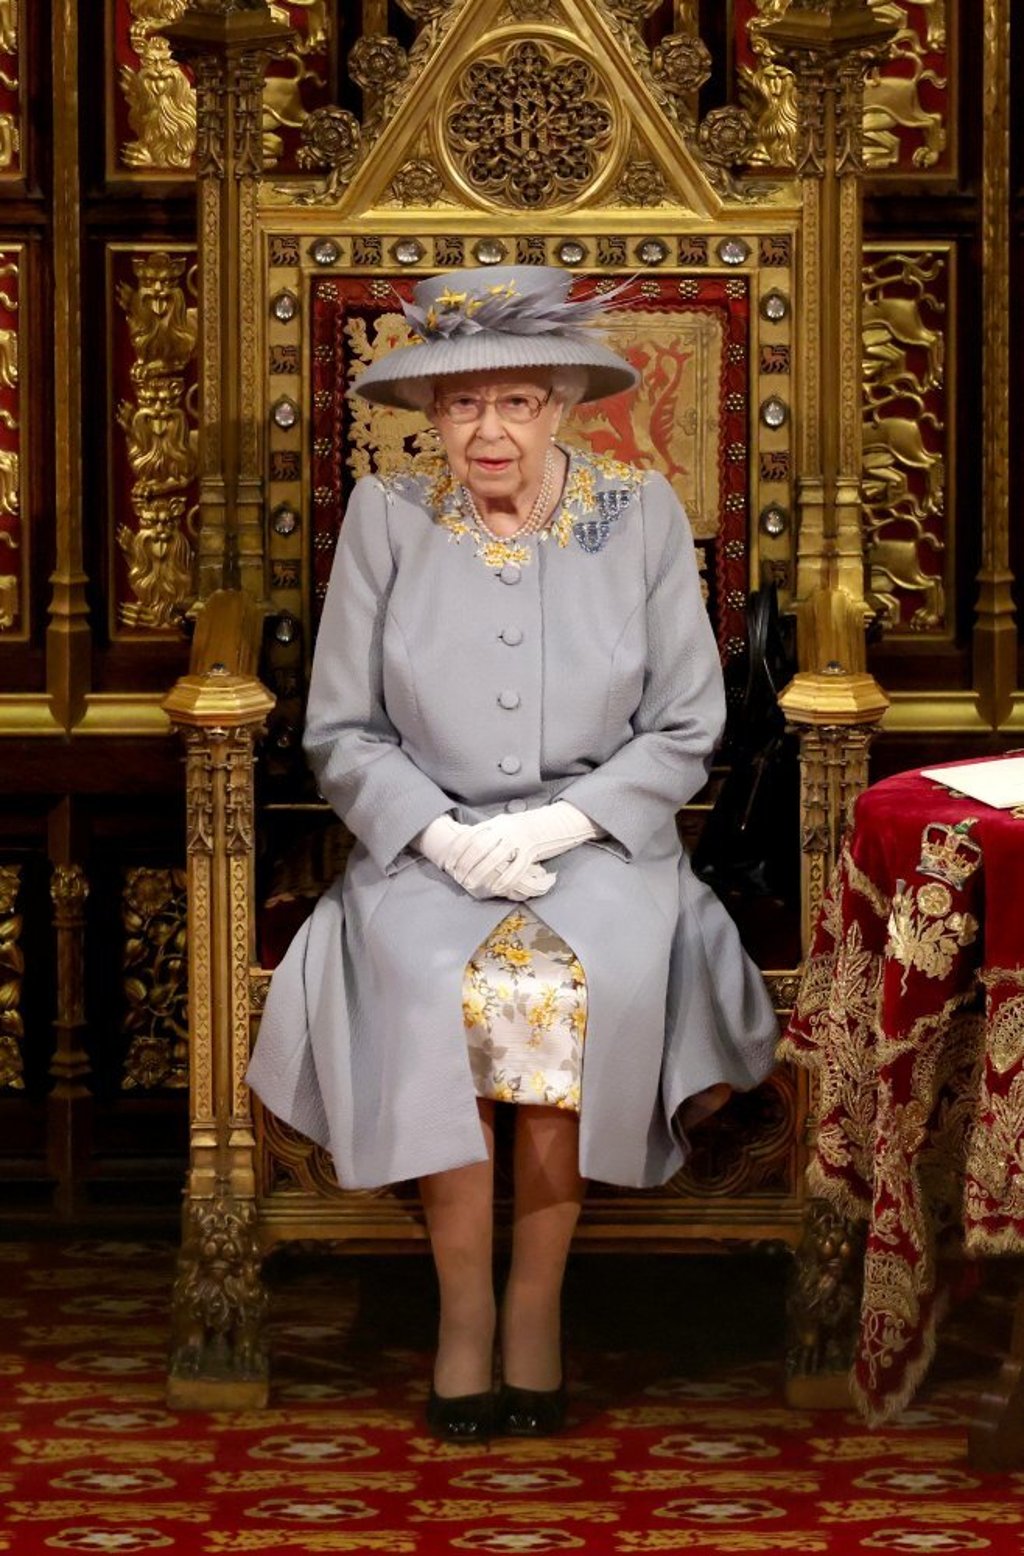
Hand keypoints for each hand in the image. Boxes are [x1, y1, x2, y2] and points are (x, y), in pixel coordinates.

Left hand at [446, 803, 602, 897]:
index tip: (448, 864)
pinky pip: (516, 867)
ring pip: (494, 858)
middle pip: (478, 848)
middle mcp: (505, 829)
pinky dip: (505, 879)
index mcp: (496, 822)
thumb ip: (489, 833)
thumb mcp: (505, 824)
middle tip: (458, 878)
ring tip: (470, 884)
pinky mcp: (532, 851)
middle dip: (465, 865)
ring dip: (479, 873)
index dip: (457, 851)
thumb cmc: (527, 827)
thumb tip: (468, 845)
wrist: (556, 821)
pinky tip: (496, 888)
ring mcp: (519, 839)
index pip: (470, 835)